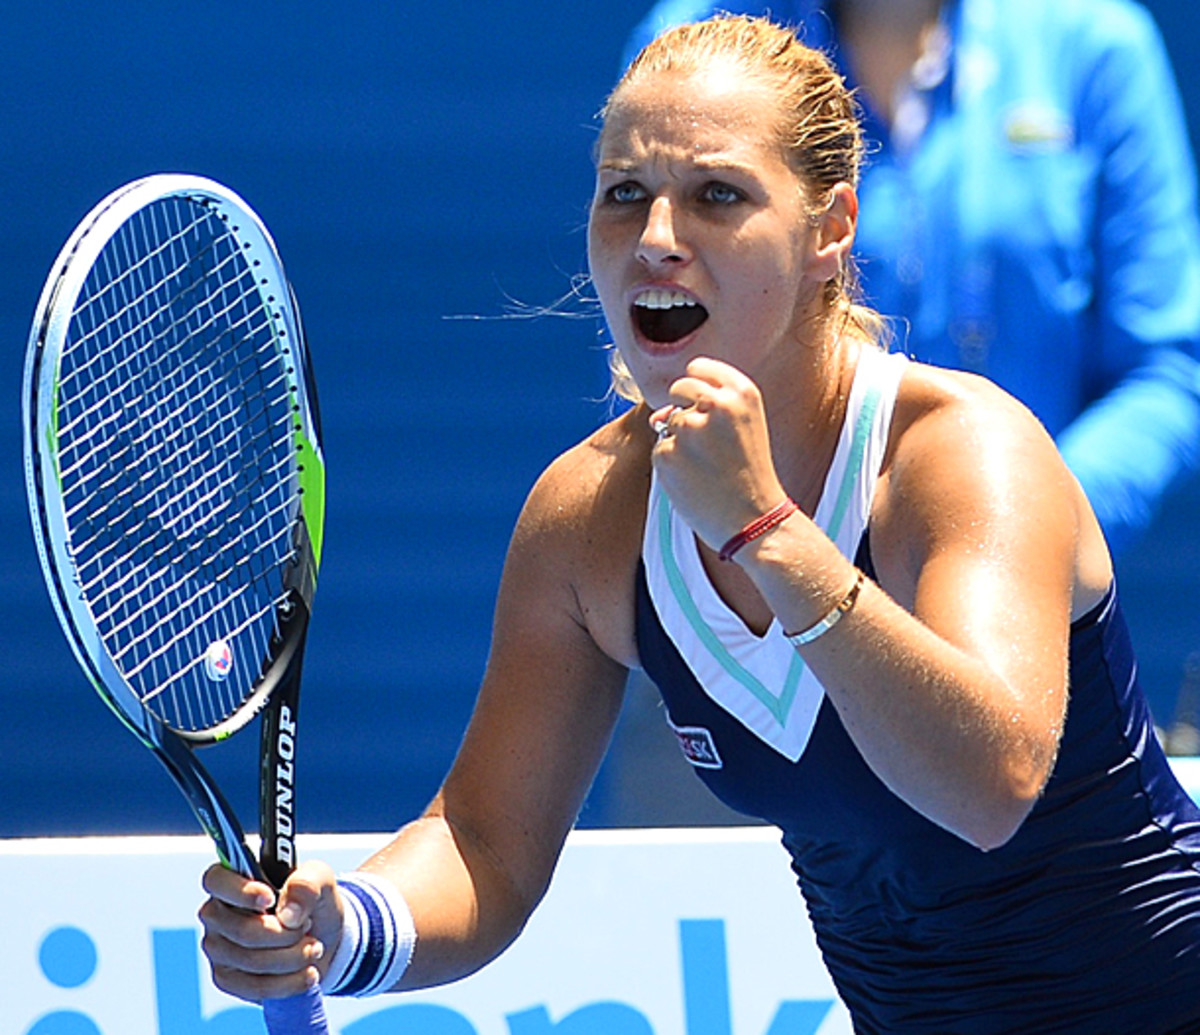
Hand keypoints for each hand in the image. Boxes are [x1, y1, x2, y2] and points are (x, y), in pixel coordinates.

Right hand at [198, 860, 340, 1001]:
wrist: (321, 935)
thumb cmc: (311, 899)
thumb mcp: (319, 878)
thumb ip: (307, 883)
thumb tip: (288, 913)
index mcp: (232, 878)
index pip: (216, 881)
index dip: (240, 892)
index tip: (270, 899)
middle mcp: (217, 913)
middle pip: (241, 930)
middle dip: (284, 934)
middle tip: (308, 927)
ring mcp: (219, 948)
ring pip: (250, 960)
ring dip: (292, 957)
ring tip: (314, 947)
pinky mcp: (228, 979)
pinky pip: (254, 986)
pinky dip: (288, 982)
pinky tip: (308, 973)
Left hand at [650, 357, 788, 551]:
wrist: (754, 521)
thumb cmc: (749, 474)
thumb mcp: (742, 429)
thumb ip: (703, 410)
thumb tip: (656, 415)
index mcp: (742, 392)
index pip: (698, 368)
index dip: (697, 386)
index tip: (706, 407)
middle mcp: (716, 403)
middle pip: (678, 388)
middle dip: (683, 410)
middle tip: (708, 444)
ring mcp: (689, 428)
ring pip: (668, 422)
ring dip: (680, 442)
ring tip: (708, 468)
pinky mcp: (668, 453)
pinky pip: (660, 450)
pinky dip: (671, 466)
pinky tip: (695, 481)